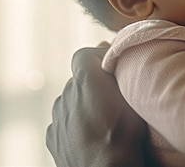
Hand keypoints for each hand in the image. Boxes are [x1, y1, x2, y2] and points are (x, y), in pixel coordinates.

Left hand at [46, 44, 160, 166]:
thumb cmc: (122, 136)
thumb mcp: (132, 95)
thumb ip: (118, 69)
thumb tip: (106, 47)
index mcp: (83, 80)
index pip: (85, 54)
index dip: (100, 58)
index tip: (116, 70)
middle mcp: (65, 95)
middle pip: (80, 80)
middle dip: (95, 84)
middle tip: (116, 98)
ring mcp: (56, 118)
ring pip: (71, 101)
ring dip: (85, 105)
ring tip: (105, 120)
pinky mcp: (52, 138)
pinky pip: (65, 122)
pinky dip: (76, 124)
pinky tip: (93, 135)